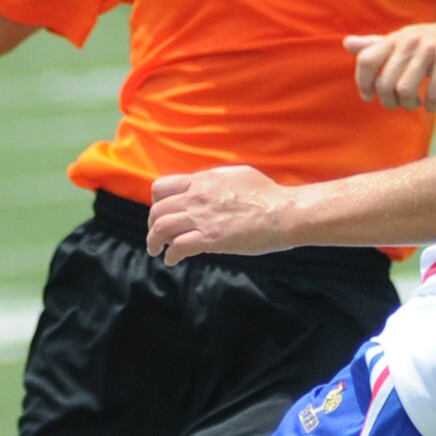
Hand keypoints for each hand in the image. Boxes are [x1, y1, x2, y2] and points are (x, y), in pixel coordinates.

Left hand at [148, 166, 296, 265]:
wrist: (283, 213)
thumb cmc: (267, 195)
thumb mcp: (237, 175)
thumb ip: (215, 181)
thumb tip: (207, 184)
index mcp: (202, 181)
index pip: (162, 187)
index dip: (156, 202)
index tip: (160, 212)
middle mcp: (196, 197)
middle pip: (157, 210)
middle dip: (152, 225)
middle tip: (156, 236)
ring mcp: (202, 218)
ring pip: (161, 228)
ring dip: (154, 242)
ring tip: (156, 251)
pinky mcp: (210, 239)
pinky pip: (178, 247)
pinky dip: (171, 255)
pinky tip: (172, 260)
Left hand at [344, 8, 435, 110]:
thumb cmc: (433, 40)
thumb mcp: (403, 39)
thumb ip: (375, 45)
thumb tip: (346, 43)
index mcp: (395, 39)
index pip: (366, 60)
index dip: (363, 82)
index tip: (368, 96)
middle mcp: (409, 42)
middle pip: (384, 82)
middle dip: (389, 101)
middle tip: (398, 104)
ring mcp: (430, 50)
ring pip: (405, 89)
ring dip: (408, 104)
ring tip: (414, 103)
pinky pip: (433, 91)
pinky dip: (430, 104)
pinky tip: (431, 105)